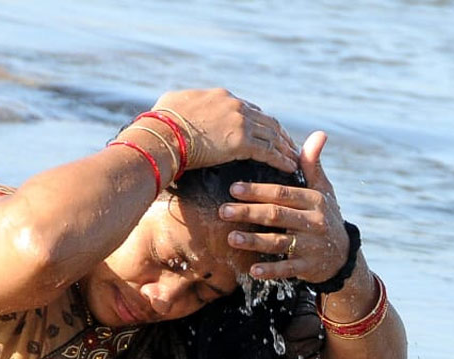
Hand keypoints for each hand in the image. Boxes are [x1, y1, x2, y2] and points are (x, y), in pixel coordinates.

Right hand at [153, 88, 298, 172]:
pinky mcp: (241, 141)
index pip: (249, 109)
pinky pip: (269, 151)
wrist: (160, 133)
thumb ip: (186, 108)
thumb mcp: (173, 106)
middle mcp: (234, 105)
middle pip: (266, 120)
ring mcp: (240, 122)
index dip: (261, 122)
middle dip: (280, 134)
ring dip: (285, 147)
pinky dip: (281, 159)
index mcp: (221, 96)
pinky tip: (290, 167)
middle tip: (290, 146)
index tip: (269, 132)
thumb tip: (178, 112)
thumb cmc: (159, 124)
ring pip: (272, 135)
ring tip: (295, 158)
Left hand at [218, 131, 350, 281]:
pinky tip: (253, 270)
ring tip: (231, 238)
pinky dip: (271, 271)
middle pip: (277, 216)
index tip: (233, 188)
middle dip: (248, 213)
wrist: (344, 256)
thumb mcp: (324, 190)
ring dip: (254, 241)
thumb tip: (319, 134)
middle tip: (222, 211)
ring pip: (279, 242)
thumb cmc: (326, 216)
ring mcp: (311, 247)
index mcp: (314, 201)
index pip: (283, 194)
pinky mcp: (308, 267)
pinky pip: (287, 270)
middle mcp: (314, 222)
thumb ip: (314, 165)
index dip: (258, 190)